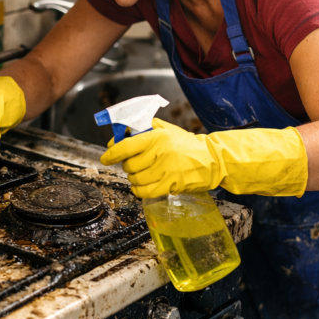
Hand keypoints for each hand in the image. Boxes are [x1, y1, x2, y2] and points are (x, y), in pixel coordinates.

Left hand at [100, 118, 308, 197]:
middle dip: (128, 165)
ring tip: (144, 173)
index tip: (106, 156)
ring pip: (134, 179)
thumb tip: (123, 130)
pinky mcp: (169, 185)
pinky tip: (143, 185)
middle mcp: (158, 153)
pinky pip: (143, 191)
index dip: (111, 152)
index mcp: (156, 137)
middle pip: (129, 164)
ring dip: (135, 178)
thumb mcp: (168, 129)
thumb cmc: (188, 144)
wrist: (212, 160)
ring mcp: (164, 171)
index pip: (124, 145)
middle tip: (135, 163)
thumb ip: (146, 127)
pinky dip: (139, 190)